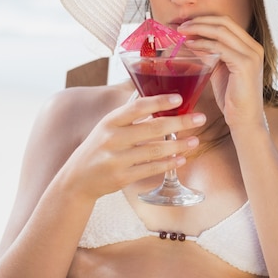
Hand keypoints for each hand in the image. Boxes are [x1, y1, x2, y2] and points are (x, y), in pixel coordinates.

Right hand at [62, 94, 206, 199]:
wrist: (77, 179)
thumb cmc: (98, 149)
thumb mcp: (107, 127)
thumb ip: (129, 116)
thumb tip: (159, 102)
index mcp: (109, 121)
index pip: (137, 107)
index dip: (159, 101)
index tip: (179, 98)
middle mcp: (112, 138)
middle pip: (152, 128)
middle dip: (180, 122)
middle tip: (199, 118)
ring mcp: (116, 159)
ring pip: (155, 150)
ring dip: (178, 145)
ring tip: (194, 141)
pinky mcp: (122, 177)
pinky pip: (151, 168)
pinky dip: (168, 164)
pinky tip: (181, 159)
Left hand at [179, 15, 264, 127]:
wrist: (245, 121)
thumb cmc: (232, 99)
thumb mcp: (220, 71)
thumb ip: (210, 55)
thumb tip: (191, 41)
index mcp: (250, 47)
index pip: (226, 23)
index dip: (205, 19)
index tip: (186, 23)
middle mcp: (254, 47)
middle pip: (224, 22)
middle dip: (199, 21)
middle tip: (180, 25)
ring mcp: (251, 55)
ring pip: (221, 31)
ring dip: (198, 29)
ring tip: (182, 33)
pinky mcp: (245, 65)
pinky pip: (220, 47)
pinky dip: (203, 44)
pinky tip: (190, 46)